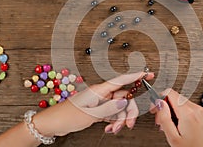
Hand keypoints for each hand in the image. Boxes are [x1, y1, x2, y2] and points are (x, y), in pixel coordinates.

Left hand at [34, 71, 153, 136]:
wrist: (55, 123)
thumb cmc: (68, 115)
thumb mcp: (91, 113)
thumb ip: (110, 108)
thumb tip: (125, 102)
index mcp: (100, 90)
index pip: (121, 80)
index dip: (135, 76)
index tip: (147, 74)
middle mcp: (102, 94)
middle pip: (124, 98)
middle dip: (129, 111)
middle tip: (129, 124)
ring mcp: (101, 102)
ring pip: (119, 108)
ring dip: (120, 119)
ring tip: (113, 128)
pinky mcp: (99, 110)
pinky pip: (112, 114)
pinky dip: (113, 121)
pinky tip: (109, 128)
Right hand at [152, 89, 202, 146]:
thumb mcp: (173, 138)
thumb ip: (164, 118)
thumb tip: (159, 103)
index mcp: (188, 113)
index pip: (169, 92)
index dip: (158, 99)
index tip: (154, 108)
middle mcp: (196, 109)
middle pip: (174, 97)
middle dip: (164, 107)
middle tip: (159, 121)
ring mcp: (201, 111)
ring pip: (180, 102)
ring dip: (171, 111)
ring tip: (169, 126)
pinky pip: (187, 108)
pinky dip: (179, 113)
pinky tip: (177, 126)